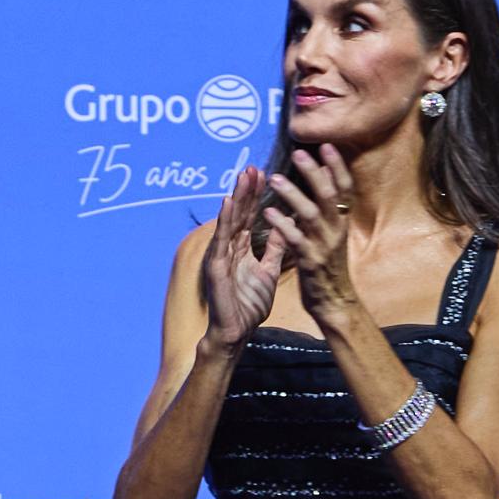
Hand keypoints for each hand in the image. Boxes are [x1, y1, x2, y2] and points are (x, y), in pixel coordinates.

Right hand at [197, 168, 284, 350]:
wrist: (237, 331)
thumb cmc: (249, 304)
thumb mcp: (268, 270)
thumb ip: (273, 248)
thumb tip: (283, 226)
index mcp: (241, 248)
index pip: (249, 216)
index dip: (255, 196)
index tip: (263, 174)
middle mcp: (229, 248)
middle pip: (238, 213)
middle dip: (246, 190)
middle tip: (252, 166)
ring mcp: (221, 255)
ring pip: (229, 221)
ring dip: (236, 198)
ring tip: (242, 176)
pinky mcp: (215, 266)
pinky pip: (221, 240)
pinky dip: (224, 221)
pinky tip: (228, 202)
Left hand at [255, 143, 360, 316]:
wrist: (334, 301)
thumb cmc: (329, 264)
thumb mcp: (333, 233)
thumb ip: (329, 207)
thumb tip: (326, 176)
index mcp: (342, 221)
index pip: (345, 187)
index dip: (337, 166)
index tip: (326, 145)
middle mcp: (336, 229)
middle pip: (329, 195)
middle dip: (314, 173)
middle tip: (299, 153)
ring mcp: (324, 245)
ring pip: (311, 214)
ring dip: (293, 194)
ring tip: (275, 179)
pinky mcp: (310, 261)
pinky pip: (295, 239)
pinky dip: (282, 224)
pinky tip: (268, 213)